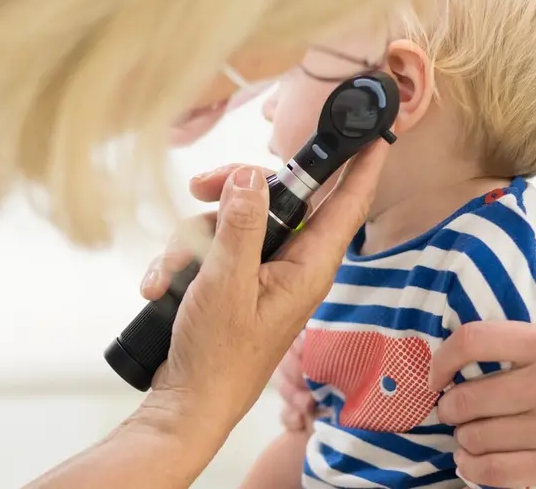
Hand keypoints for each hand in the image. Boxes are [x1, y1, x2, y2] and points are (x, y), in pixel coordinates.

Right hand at [145, 144, 388, 438]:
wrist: (188, 403)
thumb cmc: (218, 358)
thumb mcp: (226, 283)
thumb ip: (241, 226)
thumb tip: (250, 176)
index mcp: (309, 266)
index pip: (347, 203)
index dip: (361, 164)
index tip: (373, 131)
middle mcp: (292, 264)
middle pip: (275, 198)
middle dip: (231, 192)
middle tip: (200, 187)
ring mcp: (262, 271)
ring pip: (234, 220)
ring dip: (193, 238)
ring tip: (170, 273)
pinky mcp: (235, 280)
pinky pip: (213, 247)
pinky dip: (184, 260)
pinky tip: (163, 285)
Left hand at [428, 220, 535, 488]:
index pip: (473, 340)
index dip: (441, 358)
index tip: (435, 372)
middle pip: (465, 398)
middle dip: (450, 406)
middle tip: (455, 407)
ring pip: (473, 438)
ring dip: (462, 439)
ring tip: (470, 432)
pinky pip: (490, 473)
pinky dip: (472, 468)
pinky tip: (475, 459)